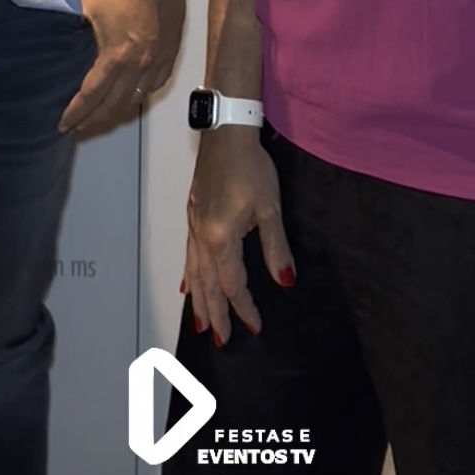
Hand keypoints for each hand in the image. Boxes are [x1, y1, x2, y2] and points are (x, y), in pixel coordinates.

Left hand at [59, 0, 185, 136]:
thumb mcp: (87, 5)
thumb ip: (73, 29)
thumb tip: (58, 46)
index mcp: (117, 55)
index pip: (92, 95)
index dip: (76, 113)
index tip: (63, 125)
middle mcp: (139, 65)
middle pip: (114, 105)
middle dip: (93, 121)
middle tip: (78, 128)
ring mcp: (158, 62)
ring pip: (135, 99)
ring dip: (116, 112)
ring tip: (100, 116)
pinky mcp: (170, 55)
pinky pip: (154, 86)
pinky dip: (139, 95)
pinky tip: (129, 97)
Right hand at [184, 129, 293, 344]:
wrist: (226, 133)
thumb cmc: (252, 168)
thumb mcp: (270, 208)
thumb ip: (276, 248)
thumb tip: (285, 282)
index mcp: (221, 239)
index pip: (233, 284)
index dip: (244, 307)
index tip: (254, 327)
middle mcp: (202, 237)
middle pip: (207, 284)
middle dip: (215, 313)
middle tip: (219, 340)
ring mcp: (193, 225)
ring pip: (194, 271)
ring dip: (199, 299)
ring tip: (201, 322)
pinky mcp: (192, 213)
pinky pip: (188, 254)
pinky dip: (189, 273)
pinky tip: (189, 281)